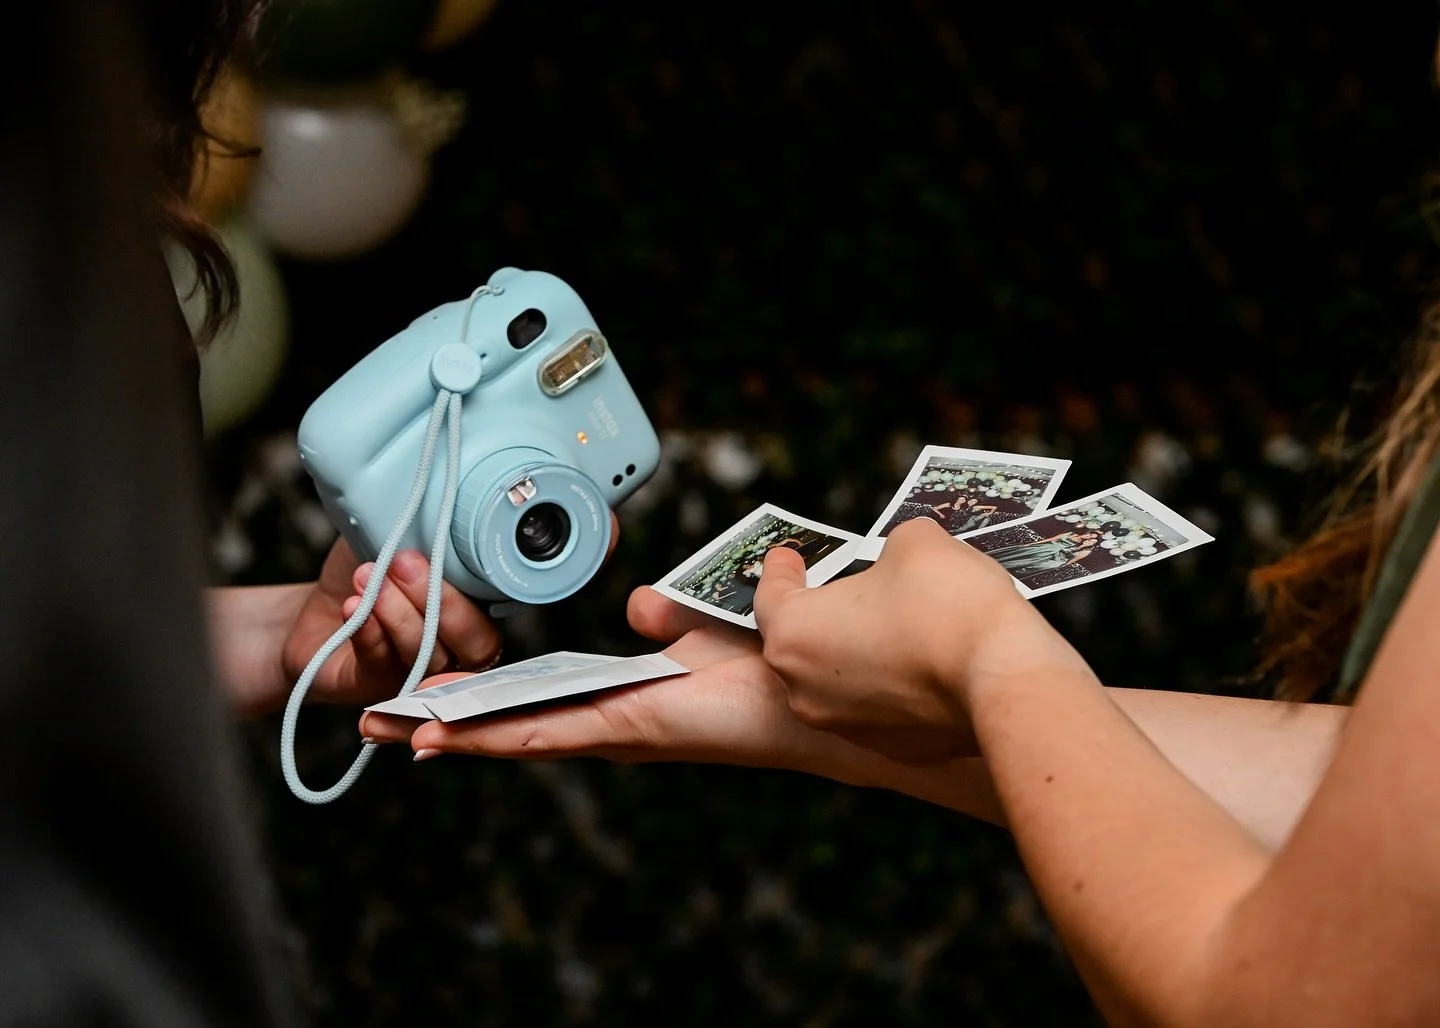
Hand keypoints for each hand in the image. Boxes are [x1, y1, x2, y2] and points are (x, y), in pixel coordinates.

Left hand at [281, 537, 502, 707]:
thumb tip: (443, 508)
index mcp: (473, 613)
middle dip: (441, 600)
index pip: (497, 612)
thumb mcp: (398, 540)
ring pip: (427, 655)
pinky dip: (369, 632)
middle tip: (404, 561)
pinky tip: (352, 605)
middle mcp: (455, 650)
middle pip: (474, 643)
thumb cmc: (366, 571)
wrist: (315, 606)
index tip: (456, 551)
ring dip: (397, 611)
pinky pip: (380, 664)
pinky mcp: (374, 686)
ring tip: (367, 576)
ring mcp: (419, 675)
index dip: (482, 590)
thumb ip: (426, 534)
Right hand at [358, 586, 890, 782]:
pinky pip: (546, 732)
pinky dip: (489, 736)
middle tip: (381, 719)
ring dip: (450, 732)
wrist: (813, 683)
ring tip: (388, 727)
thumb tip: (635, 608)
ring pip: (514, 734)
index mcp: (623, 694)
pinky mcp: (626, 731)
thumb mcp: (696, 622)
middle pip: (513, 722)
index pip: (539, 695)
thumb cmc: (769, 660)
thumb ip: (661, 614)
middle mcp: (611, 720)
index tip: (430, 692)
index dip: (484, 697)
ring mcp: (613, 731)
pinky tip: (438, 737)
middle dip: (447, 722)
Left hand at [752, 516, 1090, 764]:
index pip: (770, 597)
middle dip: (822, 614)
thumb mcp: (915, 542)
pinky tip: (924, 665)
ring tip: (895, 626)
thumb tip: (901, 556)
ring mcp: (848, 727)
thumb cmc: (948, 605)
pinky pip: (882, 711)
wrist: (1004, 679)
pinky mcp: (893, 751)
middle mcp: (806, 690)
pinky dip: (894, 688)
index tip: (787, 558)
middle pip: (801, 644)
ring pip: (839, 682)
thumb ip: (891, 546)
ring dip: (857, 654)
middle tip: (847, 588)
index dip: (780, 571)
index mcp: (794, 634)